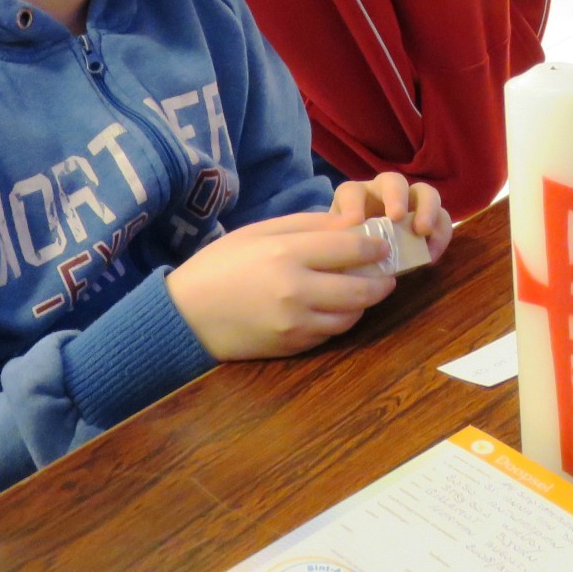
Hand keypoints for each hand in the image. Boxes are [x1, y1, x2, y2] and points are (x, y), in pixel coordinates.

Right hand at [166, 210, 393, 360]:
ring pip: (350, 316)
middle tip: (387, 272)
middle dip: (381, 280)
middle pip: (360, 289)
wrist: (185, 315)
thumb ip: (308, 226)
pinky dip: (340, 320)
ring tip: (365, 289)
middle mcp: (296, 292)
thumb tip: (350, 224)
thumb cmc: (220, 264)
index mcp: (287, 255)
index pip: (350, 250)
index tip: (383, 244)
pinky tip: (337, 307)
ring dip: (364, 303)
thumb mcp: (260, 231)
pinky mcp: (291, 347)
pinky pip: (330, 334)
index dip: (375, 246)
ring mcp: (295, 324)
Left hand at [332, 172, 453, 262]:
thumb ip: (342, 249)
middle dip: (395, 196)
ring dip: (426, 209)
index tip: (354, 224)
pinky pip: (442, 218)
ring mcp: (411, 203)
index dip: (352, 205)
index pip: (351, 192)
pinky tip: (430, 256)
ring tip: (423, 231)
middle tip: (396, 217)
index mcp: (356, 198)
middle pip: (392, 181)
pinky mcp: (430, 217)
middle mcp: (384, 193)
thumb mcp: (342, 251)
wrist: (369, 264)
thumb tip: (344, 256)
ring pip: (425, 192)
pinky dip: (440, 234)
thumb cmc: (350, 253)